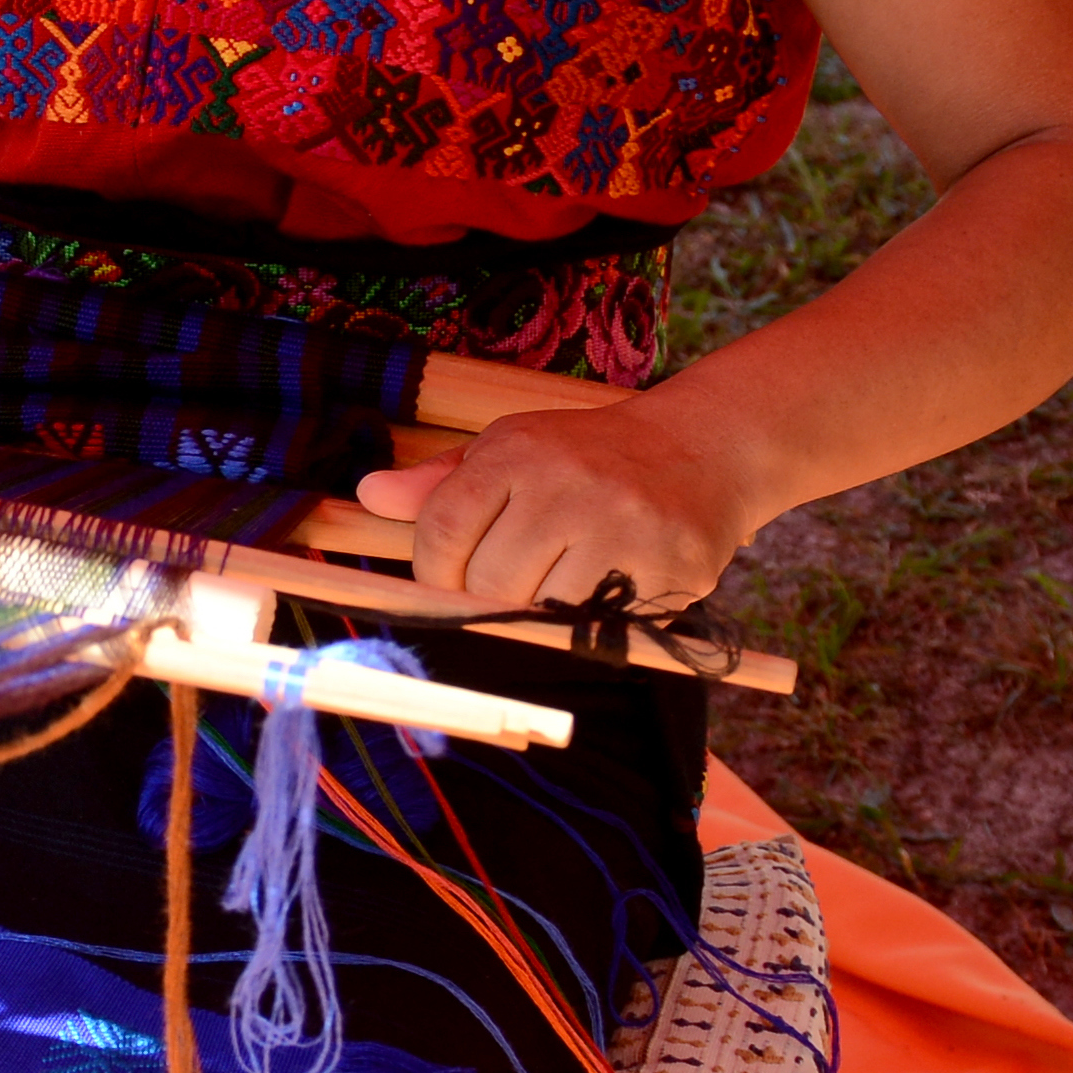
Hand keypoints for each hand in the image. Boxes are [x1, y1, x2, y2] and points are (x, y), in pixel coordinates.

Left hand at [353, 400, 759, 615]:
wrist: (703, 447)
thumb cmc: (587, 457)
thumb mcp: (512, 449)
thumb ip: (440, 483)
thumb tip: (369, 494)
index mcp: (517, 452)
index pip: (442, 532)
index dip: (435, 573)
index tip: (450, 581)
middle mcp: (569, 484)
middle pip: (490, 583)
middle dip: (492, 597)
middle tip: (521, 581)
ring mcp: (624, 527)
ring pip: (546, 612)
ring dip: (548, 613)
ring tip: (570, 579)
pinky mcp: (672, 566)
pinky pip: (608, 625)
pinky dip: (601, 621)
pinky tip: (612, 586)